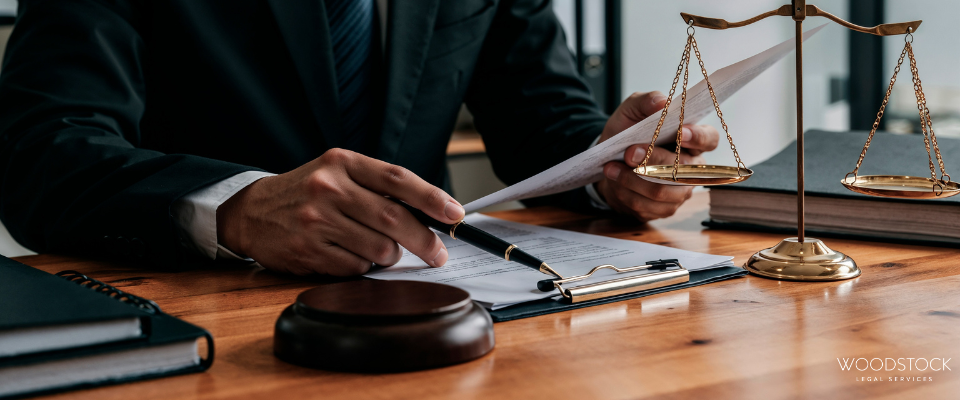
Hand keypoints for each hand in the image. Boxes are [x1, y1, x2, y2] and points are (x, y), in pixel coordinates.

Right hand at [216, 149, 464, 275]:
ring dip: (390, 256)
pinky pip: (356, 267)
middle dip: (424, 240)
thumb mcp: (337, 173)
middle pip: (393, 219)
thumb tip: (431, 212)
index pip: (397, 178)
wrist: (250, 212)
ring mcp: (316, 220)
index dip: (431, 197)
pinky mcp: (308, 250)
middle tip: (438, 253)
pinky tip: (351, 255)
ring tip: (381, 250)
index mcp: (342, 162)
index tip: (455, 213)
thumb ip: (378, 186)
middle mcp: (328, 188)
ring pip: (378, 248)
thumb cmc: (305, 192)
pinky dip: (363, 266)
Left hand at [595, 91, 718, 220]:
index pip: (709, 139)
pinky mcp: (664, 209)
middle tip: (629, 152)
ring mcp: (680, 191)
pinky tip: (614, 180)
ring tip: (611, 167)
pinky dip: (626, 192)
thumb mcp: (631, 111)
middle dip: (652, 160)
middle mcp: (692, 168)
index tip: (679, 133)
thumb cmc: (626, 133)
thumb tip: (661, 101)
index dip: (698, 137)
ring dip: (632, 179)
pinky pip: (646, 206)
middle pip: (681, 168)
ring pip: (661, 191)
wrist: (607, 161)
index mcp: (692, 140)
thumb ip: (645, 101)